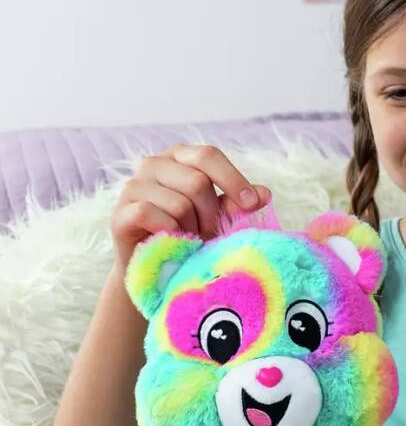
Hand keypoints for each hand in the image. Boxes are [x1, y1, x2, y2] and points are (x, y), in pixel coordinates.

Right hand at [110, 143, 271, 272]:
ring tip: (189, 240)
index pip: (208, 155)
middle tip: (210, 234)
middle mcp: (154, 164)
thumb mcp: (216, 218)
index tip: (252, 204)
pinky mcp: (120, 213)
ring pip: (179, 203)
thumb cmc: (189, 237)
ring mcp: (133, 187)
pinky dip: (171, 235)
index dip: (232, 179)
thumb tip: (265, 194)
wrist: (155, 270)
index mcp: (180, 158)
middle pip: (197, 182)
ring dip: (191, 229)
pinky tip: (172, 242)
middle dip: (211, 215)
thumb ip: (235, 204)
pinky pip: (153, 216)